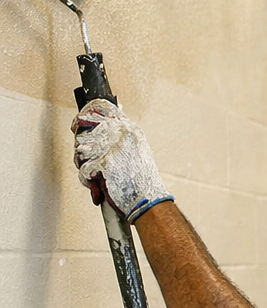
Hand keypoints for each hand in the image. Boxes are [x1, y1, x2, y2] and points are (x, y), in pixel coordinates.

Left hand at [71, 99, 172, 222]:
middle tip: (89, 159)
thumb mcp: (135, 150)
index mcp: (129, 128)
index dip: (85, 114)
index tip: (78, 123)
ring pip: (80, 150)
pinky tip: (99, 183)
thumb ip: (118, 136)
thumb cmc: (142, 182)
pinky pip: (83, 168)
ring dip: (84, 165)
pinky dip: (88, 180)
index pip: (101, 107)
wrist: (148, 200)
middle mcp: (121, 133)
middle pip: (84, 130)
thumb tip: (102, 124)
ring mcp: (112, 147)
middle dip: (83, 149)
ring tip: (97, 174)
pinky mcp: (104, 162)